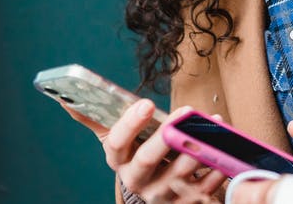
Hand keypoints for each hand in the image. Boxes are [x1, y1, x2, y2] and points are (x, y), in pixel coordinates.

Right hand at [100, 100, 226, 202]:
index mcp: (120, 162)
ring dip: (198, 145)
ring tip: (213, 123)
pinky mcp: (191, 199)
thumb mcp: (120, 143)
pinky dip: (218, 164)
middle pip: (148, 159)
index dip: (129, 124)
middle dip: (166, 134)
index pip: (117, 145)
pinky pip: (207, 183)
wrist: (162, 195)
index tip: (145, 103)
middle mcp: (140, 180)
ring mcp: (165, 193)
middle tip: (184, 111)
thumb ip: (98, 120)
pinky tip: (225, 145)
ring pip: (181, 170)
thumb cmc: (141, 158)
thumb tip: (67, 98)